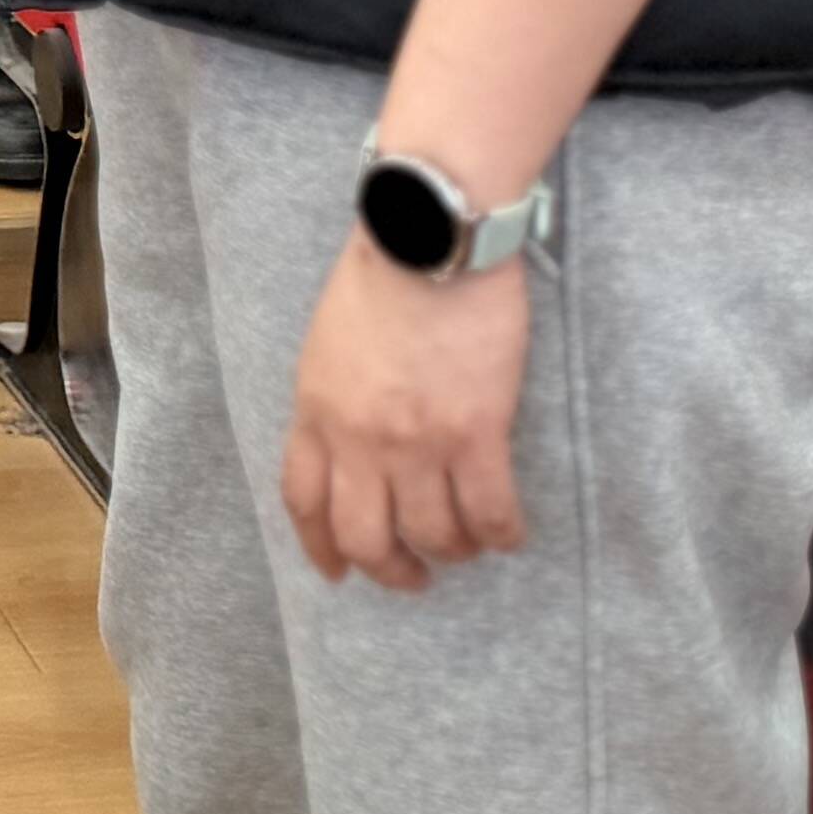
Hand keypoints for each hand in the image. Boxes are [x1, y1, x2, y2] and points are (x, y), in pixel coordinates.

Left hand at [283, 236, 530, 589]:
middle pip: (364, 537)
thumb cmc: (381, 273)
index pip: (304, 501)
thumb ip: (333, 398)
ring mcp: (417, 442)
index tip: (337, 572)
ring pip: (432, 535)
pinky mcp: (475, 433)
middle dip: (390, 569)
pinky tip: (508, 535)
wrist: (428, 237)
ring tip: (465, 546)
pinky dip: (500, 535)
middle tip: (413, 576)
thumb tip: (350, 443)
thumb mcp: (328, 342)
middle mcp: (359, 438)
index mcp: (316, 410)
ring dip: (451, 552)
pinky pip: (488, 512)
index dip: (321, 548)